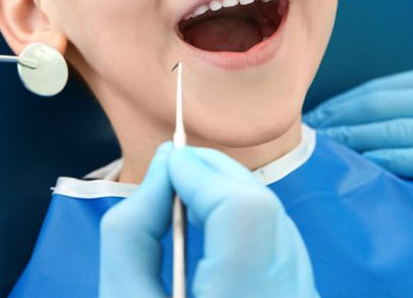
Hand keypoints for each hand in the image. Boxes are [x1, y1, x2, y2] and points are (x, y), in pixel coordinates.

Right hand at [100, 143, 316, 297]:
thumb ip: (132, 232)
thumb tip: (163, 169)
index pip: (246, 215)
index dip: (205, 176)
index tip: (166, 165)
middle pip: (266, 212)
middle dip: (217, 177)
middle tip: (174, 170)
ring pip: (278, 226)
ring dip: (232, 196)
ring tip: (186, 194)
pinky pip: (281, 248)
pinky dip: (247, 225)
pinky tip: (213, 229)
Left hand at [306, 63, 412, 210]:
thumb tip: (384, 111)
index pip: (381, 90)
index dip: (343, 104)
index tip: (315, 116)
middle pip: (378, 107)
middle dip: (337, 122)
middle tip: (302, 135)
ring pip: (394, 132)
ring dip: (353, 144)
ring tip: (322, 153)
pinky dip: (388, 164)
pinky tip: (365, 169)